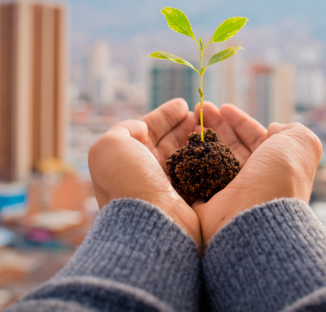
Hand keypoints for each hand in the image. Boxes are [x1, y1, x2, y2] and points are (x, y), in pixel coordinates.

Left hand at [88, 98, 201, 246]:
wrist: (151, 222)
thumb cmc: (128, 181)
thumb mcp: (109, 145)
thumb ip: (123, 129)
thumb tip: (142, 129)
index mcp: (125, 161)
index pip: (146, 131)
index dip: (164, 116)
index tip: (182, 104)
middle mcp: (143, 174)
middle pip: (167, 141)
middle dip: (183, 125)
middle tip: (200, 113)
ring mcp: (165, 188)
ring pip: (184, 155)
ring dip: (196, 138)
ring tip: (209, 126)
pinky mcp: (187, 199)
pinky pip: (198, 172)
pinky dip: (207, 157)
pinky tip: (216, 146)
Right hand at [192, 102, 321, 242]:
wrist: (256, 216)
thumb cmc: (279, 177)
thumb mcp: (300, 143)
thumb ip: (295, 131)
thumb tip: (276, 129)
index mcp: (274, 165)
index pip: (255, 137)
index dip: (240, 121)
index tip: (224, 107)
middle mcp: (253, 179)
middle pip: (231, 145)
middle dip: (216, 124)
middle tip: (200, 109)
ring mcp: (230, 192)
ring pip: (212, 159)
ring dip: (200, 139)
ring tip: (189, 122)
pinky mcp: (208, 204)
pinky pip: (196, 178)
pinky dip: (188, 161)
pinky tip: (182, 146)